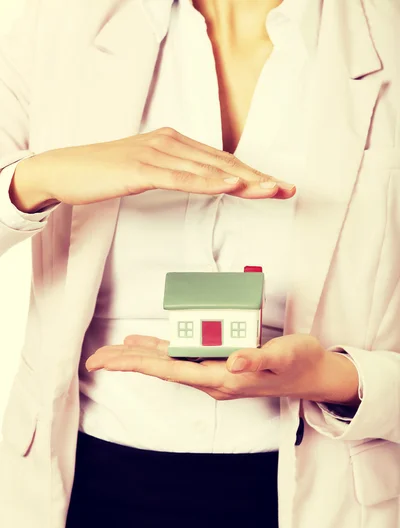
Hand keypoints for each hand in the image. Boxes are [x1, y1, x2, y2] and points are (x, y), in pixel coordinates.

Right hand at [10, 128, 294, 212]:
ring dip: (242, 181)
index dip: (250, 173)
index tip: (275, 185)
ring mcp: (156, 154)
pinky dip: (208, 182)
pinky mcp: (141, 169)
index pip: (220, 159)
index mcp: (173, 142)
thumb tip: (199, 180)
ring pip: (208, 169)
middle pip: (221, 161)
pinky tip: (230, 185)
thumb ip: (174, 171)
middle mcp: (170, 142)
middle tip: (286, 189)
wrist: (65, 169)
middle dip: (257, 177)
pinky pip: (181, 178)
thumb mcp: (146, 169)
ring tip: (270, 190)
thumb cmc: (105, 172)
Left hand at [85, 334, 359, 404]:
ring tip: (111, 352)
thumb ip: (258, 361)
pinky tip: (147, 344)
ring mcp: (214, 372)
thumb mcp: (283, 358)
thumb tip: (232, 364)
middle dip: (127, 363)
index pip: (170, 370)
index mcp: (221, 379)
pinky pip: (183, 357)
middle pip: (161, 369)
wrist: (312, 374)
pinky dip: (162, 350)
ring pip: (169, 364)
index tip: (107, 362)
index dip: (137, 364)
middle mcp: (212, 378)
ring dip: (140, 358)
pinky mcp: (219, 364)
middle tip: (94, 359)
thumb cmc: (299, 364)